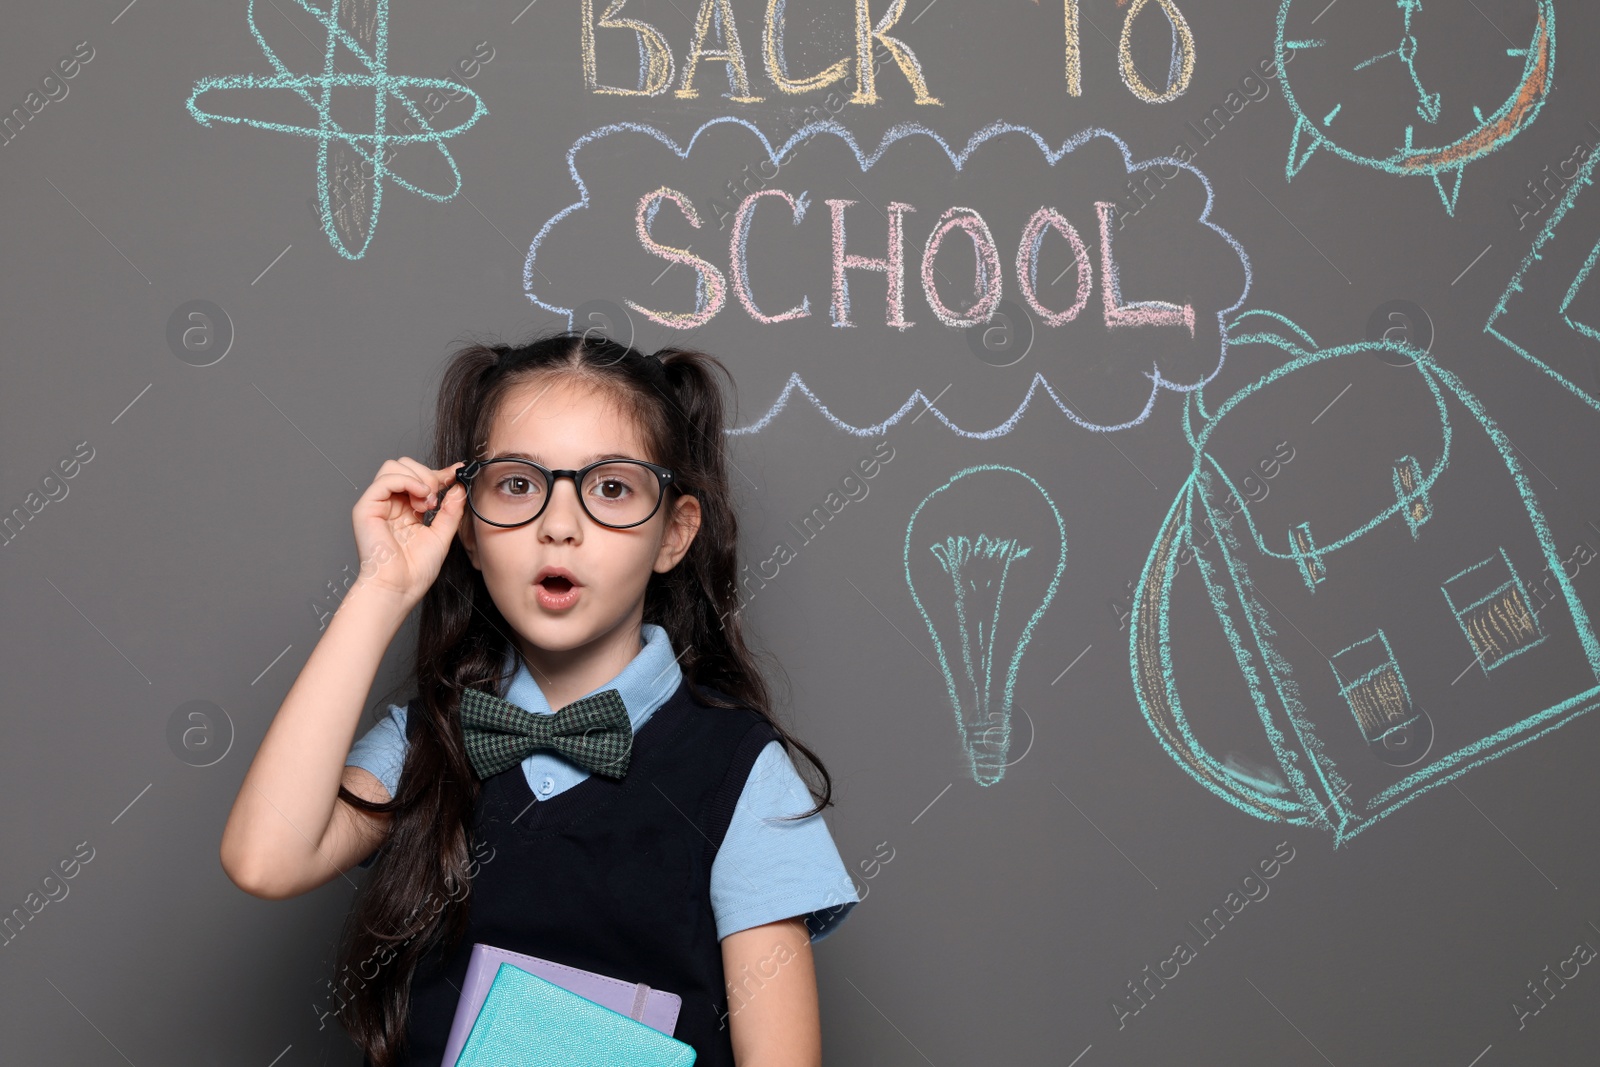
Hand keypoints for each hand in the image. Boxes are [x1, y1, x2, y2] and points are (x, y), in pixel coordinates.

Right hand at [349, 457, 469, 606]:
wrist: (399, 588)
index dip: (440, 473)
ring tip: (427, 504)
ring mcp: (377, 504)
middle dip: (428, 475)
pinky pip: (385, 479)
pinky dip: (406, 481)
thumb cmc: (415, 570)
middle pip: (406, 465)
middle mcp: (391, 504)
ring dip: (418, 479)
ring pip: (394, 466)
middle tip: (436, 500)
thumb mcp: (442, 534)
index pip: (420, 479)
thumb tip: (458, 487)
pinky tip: (420, 497)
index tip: (458, 472)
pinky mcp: (366, 507)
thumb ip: (450, 510)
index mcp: (407, 510)